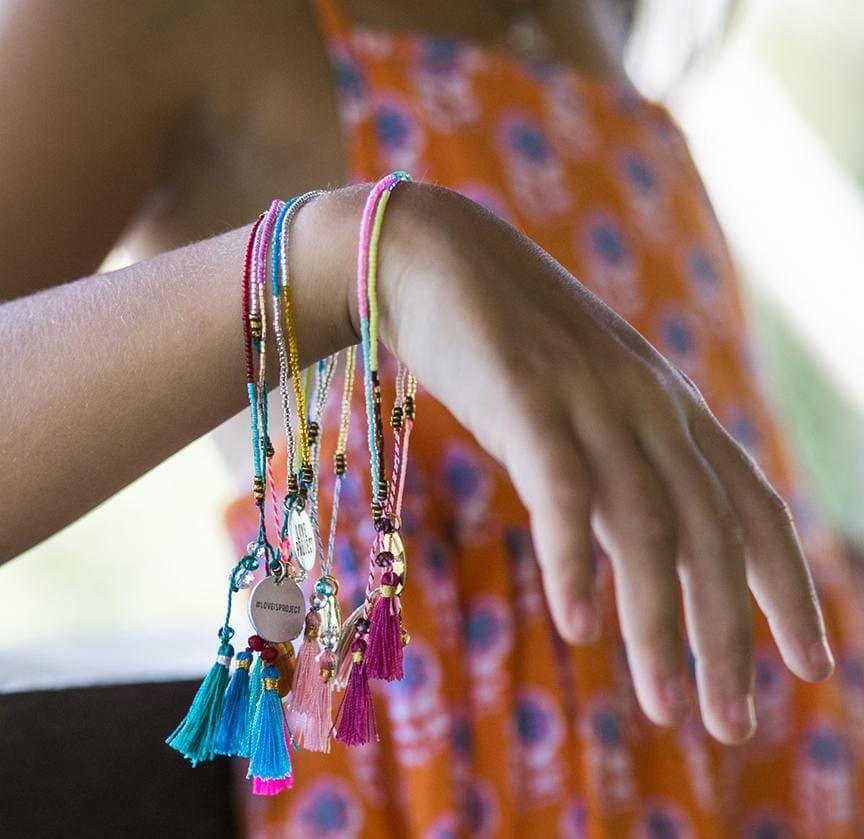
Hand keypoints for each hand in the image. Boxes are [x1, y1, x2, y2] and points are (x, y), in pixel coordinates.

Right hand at [372, 181, 833, 744]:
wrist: (438, 256)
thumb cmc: (508, 340)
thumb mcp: (582, 406)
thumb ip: (614, 467)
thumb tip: (636, 555)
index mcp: (667, 407)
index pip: (754, 507)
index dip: (789, 589)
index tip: (809, 665)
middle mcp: (647, 404)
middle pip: (712, 535)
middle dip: (730, 636)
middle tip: (732, 724)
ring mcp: (589, 398)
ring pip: (646, 526)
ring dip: (659, 626)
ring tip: (669, 709)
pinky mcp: (526, 396)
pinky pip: (563, 491)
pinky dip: (573, 562)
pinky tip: (579, 626)